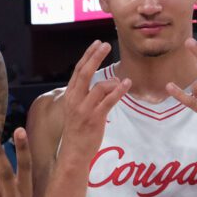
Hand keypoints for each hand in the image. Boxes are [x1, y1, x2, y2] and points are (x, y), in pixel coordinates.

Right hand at [58, 40, 128, 163]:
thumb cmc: (78, 131)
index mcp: (70, 96)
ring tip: (122, 81)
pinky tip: (127, 84)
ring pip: (99, 86)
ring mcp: (84, 109)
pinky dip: (119, 91)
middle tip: (106, 44)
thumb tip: (105, 81)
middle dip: (96, 57)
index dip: (88, 56)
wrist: (74, 153)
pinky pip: (108, 101)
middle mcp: (74, 100)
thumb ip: (86, 95)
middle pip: (84, 73)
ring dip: (113, 81)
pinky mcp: (95, 119)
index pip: (78, 71)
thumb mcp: (76, 109)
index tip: (97, 44)